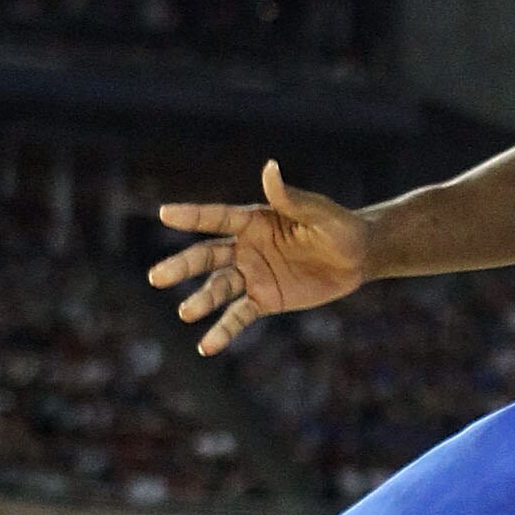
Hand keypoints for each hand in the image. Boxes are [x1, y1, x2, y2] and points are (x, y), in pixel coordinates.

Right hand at [149, 159, 368, 354]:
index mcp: (255, 220)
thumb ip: (292, 198)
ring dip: (202, 301)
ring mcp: (253, 275)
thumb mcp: (319, 214)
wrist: (357, 258)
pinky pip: (238, 316)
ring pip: (219, 288)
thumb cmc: (338, 227)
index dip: (192, 216)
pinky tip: (206, 346)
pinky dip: (222, 331)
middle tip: (157, 278)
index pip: (217, 217)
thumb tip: (270, 168)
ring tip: (186, 313)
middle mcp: (246, 247)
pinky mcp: (265, 300)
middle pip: (207, 256)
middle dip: (183, 266)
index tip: (165, 214)